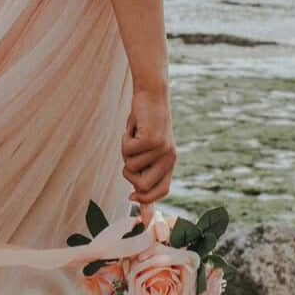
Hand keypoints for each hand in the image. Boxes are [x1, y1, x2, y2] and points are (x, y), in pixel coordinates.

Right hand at [121, 89, 175, 203]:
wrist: (152, 95)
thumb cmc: (144, 122)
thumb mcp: (145, 148)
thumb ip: (143, 168)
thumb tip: (135, 195)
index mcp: (169, 162)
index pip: (162, 191)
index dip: (145, 199)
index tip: (130, 197)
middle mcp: (169, 158)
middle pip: (142, 186)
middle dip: (128, 173)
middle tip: (129, 155)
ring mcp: (162, 150)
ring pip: (131, 165)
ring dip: (125, 150)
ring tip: (133, 136)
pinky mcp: (152, 140)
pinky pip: (128, 150)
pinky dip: (124, 139)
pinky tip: (133, 128)